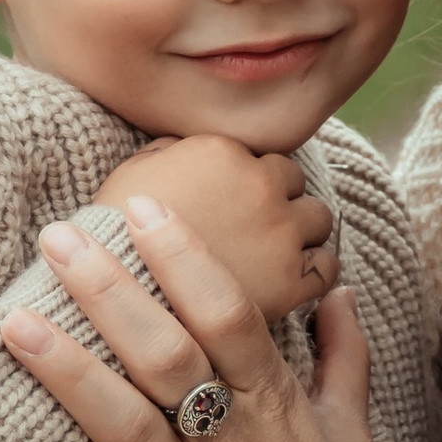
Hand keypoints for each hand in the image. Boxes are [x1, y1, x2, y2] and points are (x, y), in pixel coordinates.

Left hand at [0, 193, 435, 441]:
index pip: (230, 313)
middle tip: (55, 236)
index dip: (184, 256)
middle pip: (166, 352)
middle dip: (108, 291)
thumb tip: (339, 296)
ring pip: (123, 425)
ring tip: (13, 326)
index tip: (140, 207)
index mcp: (279, 410)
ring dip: (67, 375)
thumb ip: (344, 364)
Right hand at [92, 135, 335, 326]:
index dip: (250, 179)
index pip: (261, 156)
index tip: (236, 201)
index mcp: (226, 153)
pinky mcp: (290, 283)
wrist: (120, 293)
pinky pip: (326, 268)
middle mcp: (263, 187)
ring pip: (318, 219)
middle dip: (278, 200)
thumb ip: (173, 151)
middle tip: (255, 225)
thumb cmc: (115, 232)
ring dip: (301, 230)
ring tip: (277, 248)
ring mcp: (281, 236)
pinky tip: (296, 274)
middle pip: (294, 183)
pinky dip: (315, 269)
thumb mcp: (134, 171)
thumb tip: (187, 148)